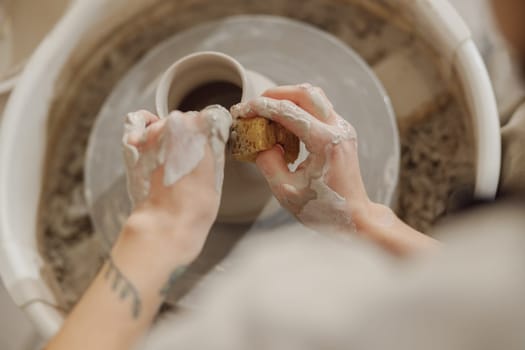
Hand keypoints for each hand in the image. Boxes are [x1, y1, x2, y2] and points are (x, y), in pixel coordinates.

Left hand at [122, 106, 231, 262]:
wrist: (166, 223)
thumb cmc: (195, 206)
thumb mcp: (216, 175)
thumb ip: (212, 151)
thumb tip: (209, 144)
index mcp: (204, 128)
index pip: (211, 118)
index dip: (212, 133)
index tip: (211, 144)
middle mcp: (178, 123)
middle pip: (187, 120)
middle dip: (190, 136)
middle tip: (190, 159)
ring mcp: (154, 131)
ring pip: (164, 123)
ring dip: (168, 136)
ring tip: (170, 160)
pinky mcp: (134, 141)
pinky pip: (138, 121)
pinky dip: (144, 127)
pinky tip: (149, 140)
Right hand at [231, 84, 368, 232]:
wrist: (354, 217)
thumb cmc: (325, 209)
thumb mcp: (286, 191)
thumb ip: (268, 163)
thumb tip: (260, 144)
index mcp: (325, 142)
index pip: (288, 112)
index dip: (261, 107)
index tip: (243, 110)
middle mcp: (337, 130)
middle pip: (305, 93)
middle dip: (275, 94)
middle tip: (255, 104)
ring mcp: (342, 129)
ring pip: (314, 97)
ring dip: (288, 99)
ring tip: (267, 113)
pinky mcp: (341, 133)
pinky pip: (319, 110)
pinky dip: (299, 110)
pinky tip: (284, 125)